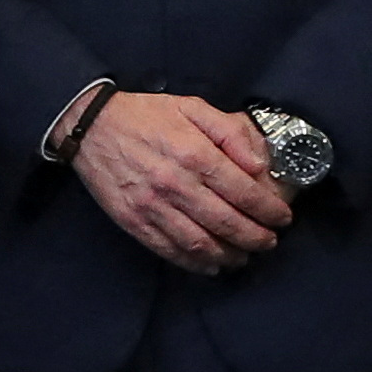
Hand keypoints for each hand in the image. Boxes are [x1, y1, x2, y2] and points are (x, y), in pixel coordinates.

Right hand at [72, 93, 292, 273]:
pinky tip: (212, 264)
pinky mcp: (134, 221)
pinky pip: (170, 250)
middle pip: (227, 223)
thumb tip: (258, 164)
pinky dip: (195, 264)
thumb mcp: (191, 107)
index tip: (282, 217)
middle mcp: (175, 183)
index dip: (269, 210)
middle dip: (256, 238)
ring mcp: (152, 206)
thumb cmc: (144, 115)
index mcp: (193, 153)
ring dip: (230, 255)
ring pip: (201, 244)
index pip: (243, 192)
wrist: (89, 125)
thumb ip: (229, 132)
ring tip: (245, 256)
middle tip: (270, 242)